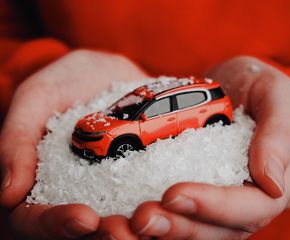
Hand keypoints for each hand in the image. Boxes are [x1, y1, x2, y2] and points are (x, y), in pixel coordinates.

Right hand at [0, 50, 145, 238]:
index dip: (55, 223)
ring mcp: (106, 184)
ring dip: (131, 229)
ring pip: (114, 219)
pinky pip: (142, 196)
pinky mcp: (134, 175)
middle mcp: (73, 188)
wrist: (110, 73)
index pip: (35, 218)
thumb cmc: (69, 82)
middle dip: (101, 235)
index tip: (84, 218)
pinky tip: (167, 205)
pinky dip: (153, 206)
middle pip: (81, 229)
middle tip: (125, 230)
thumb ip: (17, 138)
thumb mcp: (38, 98)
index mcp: (41, 178)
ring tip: (149, 222)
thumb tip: (8, 194)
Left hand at [129, 56, 289, 238]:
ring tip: (125, 223)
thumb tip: (272, 184)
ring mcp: (217, 199)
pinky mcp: (193, 191)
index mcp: (275, 182)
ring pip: (192, 229)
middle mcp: (245, 199)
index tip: (173, 193)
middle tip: (141, 217)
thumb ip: (278, 133)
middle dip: (178, 226)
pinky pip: (174, 212)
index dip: (214, 207)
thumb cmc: (252, 83)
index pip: (251, 208)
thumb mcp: (274, 93)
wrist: (223, 83)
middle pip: (216, 230)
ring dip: (160, 230)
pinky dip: (151, 216)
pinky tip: (123, 215)